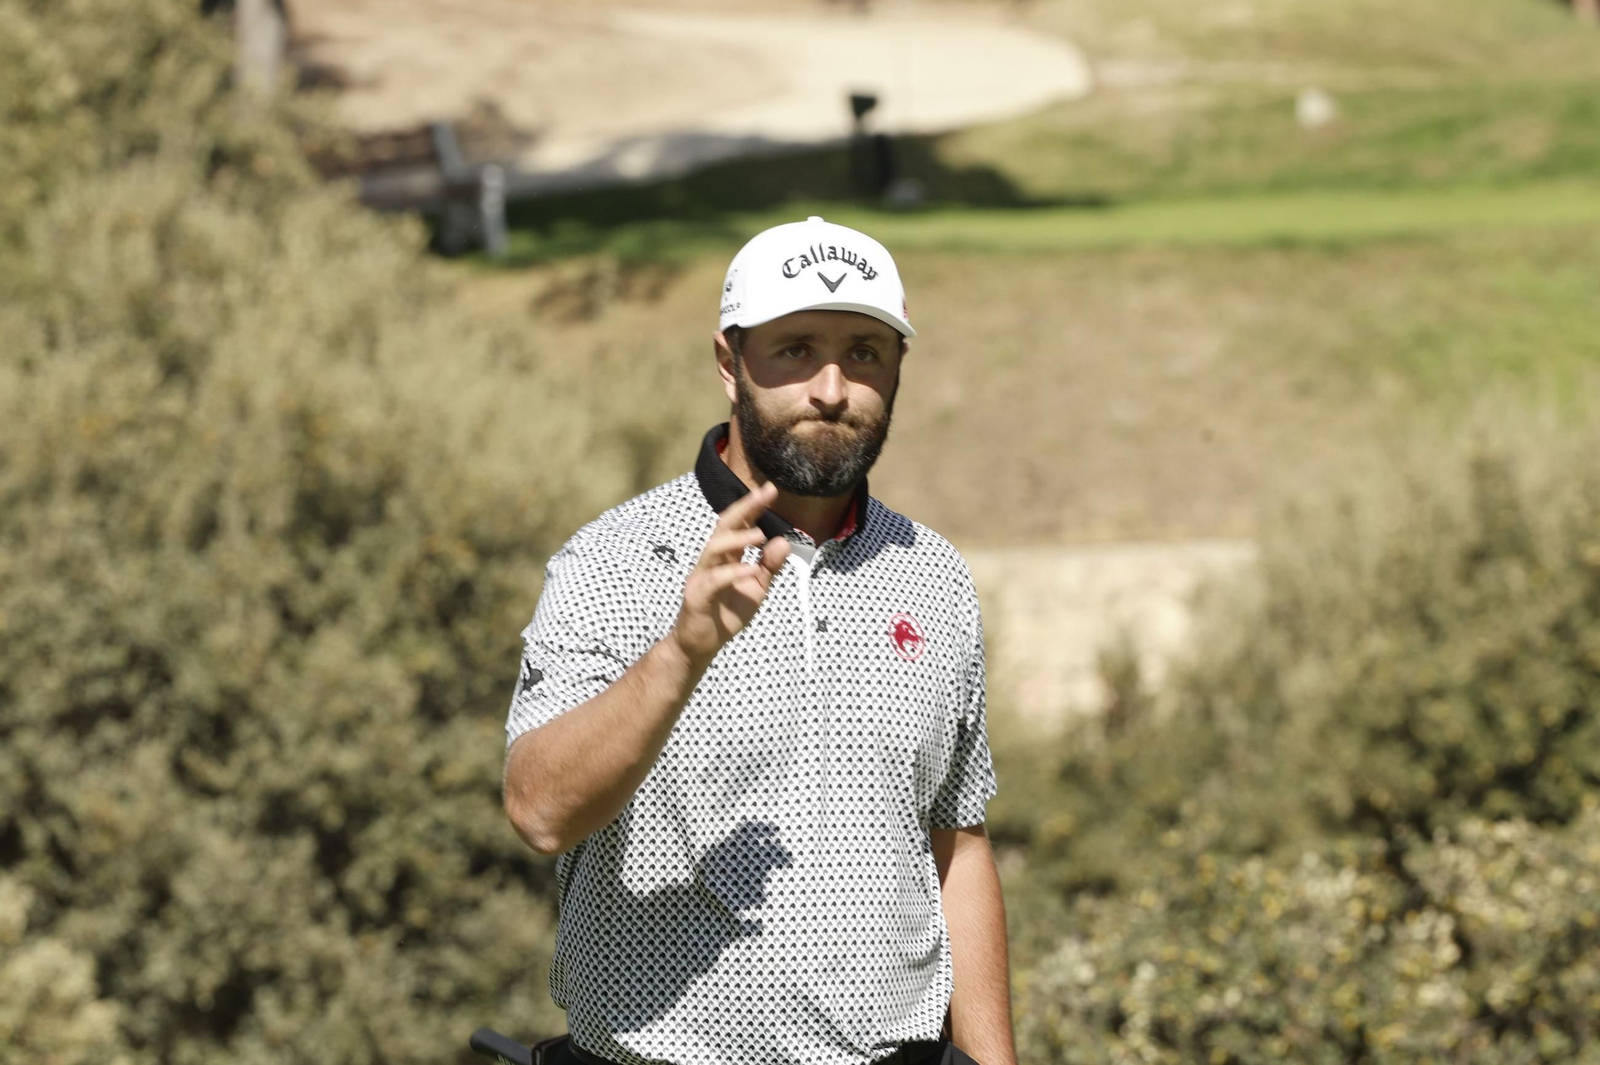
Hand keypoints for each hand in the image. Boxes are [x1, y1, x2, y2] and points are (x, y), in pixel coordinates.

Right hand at [669, 481, 790, 670]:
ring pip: (714, 549)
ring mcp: (701, 577)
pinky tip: (752, 570)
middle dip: (744, 508)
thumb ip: (769, 566)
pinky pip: (714, 581)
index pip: (738, 525)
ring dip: (737, 539)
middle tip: (764, 494)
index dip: (753, 506)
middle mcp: (711, 561)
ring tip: (760, 534)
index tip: (771, 489)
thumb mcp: (756, 589)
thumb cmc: (727, 613)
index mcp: (725, 556)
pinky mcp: (697, 597)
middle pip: (723, 527)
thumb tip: (783, 541)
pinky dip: (733, 573)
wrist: (701, 645)